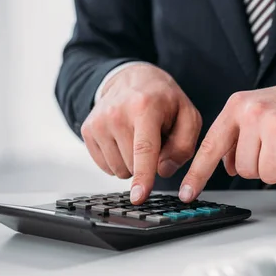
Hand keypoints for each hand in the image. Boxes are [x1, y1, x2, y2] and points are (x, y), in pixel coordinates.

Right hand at [81, 64, 201, 203]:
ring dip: (132, 163)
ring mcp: (98, 122)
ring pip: (118, 170)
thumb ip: (184, 146)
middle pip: (132, 165)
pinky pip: (105, 166)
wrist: (132, 78)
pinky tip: (125, 140)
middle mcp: (116, 113)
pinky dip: (119, 160)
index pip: (144, 148)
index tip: (139, 197)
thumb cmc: (164, 100)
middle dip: (148, 162)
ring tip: (138, 137)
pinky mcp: (87, 130)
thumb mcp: (188, 116)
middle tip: (153, 138)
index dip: (143, 176)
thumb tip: (163, 171)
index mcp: (145, 107)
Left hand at [179, 77, 275, 201]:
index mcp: (239, 106)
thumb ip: (237, 135)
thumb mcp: (257, 110)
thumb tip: (223, 166)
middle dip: (261, 166)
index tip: (186, 194)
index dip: (198, 174)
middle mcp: (255, 113)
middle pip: (243, 170)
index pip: (212, 146)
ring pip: (267, 176)